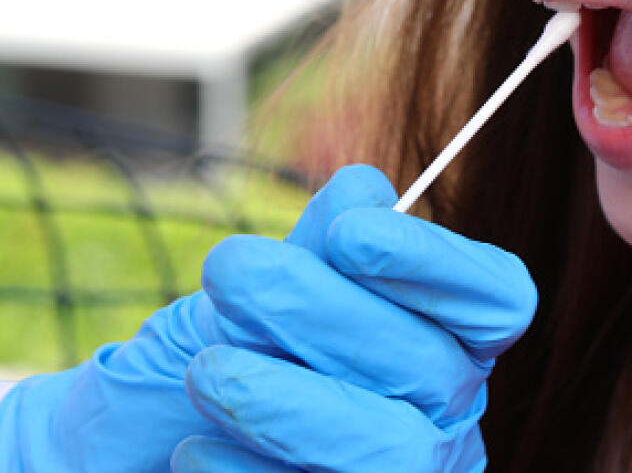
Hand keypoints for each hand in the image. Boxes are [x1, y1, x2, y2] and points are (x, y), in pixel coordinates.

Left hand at [0, 165, 528, 471]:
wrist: (134, 447)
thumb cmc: (214, 357)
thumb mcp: (251, 295)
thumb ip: (311, 248)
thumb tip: (364, 186)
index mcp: (446, 337)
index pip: (495, 299)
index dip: (437, 264)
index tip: (350, 234)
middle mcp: (445, 412)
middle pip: (434, 364)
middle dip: (331, 313)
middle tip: (232, 268)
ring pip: (394, 449)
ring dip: (295, 404)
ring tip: (207, 372)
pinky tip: (192, 450)